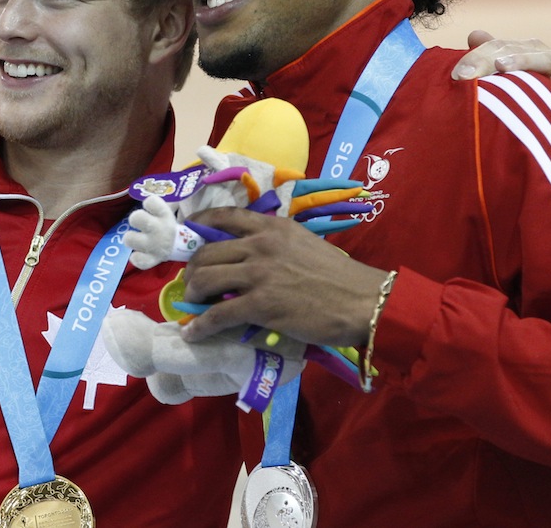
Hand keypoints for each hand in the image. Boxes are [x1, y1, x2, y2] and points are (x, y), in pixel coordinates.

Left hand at [178, 207, 389, 347]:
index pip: (226, 216)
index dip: (201, 224)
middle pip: (207, 252)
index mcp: (272, 227)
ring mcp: (259, 274)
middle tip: (193, 284)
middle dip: (193, 270)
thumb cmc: (338, 276)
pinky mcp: (260, 304)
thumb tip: (249, 256)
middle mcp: (260, 244)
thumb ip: (275, 244)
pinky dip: (200, 326)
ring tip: (193, 306)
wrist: (360, 301)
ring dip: (192, 294)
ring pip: (205, 279)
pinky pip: (217, 315)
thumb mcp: (303, 244)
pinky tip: (193, 333)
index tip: (190, 233)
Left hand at [451, 30, 550, 108]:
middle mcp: (545, 58)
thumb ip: (492, 56)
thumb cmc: (537, 97)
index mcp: (525, 52)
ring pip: (547, 59)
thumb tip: (474, 34)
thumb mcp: (512, 78)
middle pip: (518, 49)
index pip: (497, 46)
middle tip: (468, 73)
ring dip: (525, 60)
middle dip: (490, 57)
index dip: (476, 56)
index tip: (455, 74)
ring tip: (502, 65)